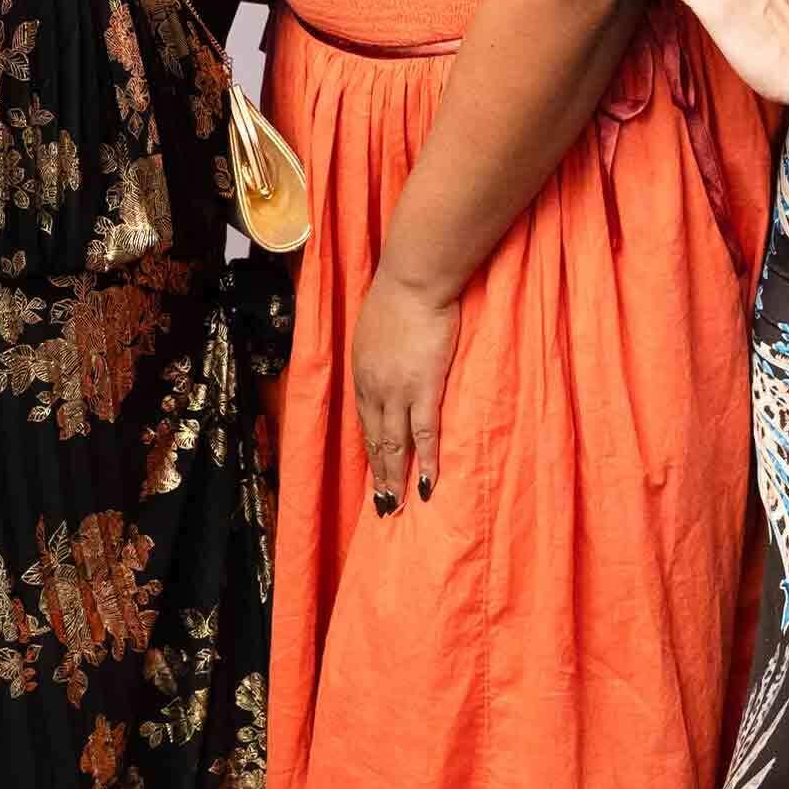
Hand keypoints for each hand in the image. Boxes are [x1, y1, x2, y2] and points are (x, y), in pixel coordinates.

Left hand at [350, 265, 458, 514]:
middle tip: (383, 504)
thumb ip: (378, 354)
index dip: (370, 450)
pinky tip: (427, 485)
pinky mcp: (424, 389)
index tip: (373, 471)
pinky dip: (426, 463)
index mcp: (362, 376)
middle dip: (379, 475)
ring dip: (395, 478)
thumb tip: (385, 362)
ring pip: (394, 445)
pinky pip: (424, 435)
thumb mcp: (374, 331)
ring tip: (396, 505)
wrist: (413, 282)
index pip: (364, 423)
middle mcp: (373, 390)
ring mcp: (397, 392)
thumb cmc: (396, 298)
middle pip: (375, 441)